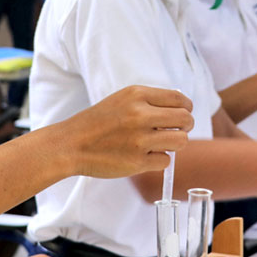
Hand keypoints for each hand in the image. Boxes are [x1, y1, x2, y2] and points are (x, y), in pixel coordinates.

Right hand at [44, 86, 194, 178]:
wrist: (70, 145)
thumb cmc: (97, 123)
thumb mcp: (121, 100)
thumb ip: (149, 101)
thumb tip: (181, 107)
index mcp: (137, 95)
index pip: (179, 99)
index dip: (186, 108)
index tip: (183, 114)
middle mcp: (140, 115)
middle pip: (185, 119)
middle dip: (186, 126)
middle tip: (177, 131)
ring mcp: (140, 139)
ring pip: (181, 141)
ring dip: (176, 144)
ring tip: (162, 144)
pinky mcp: (137, 162)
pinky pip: (166, 160)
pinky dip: (159, 160)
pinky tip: (145, 156)